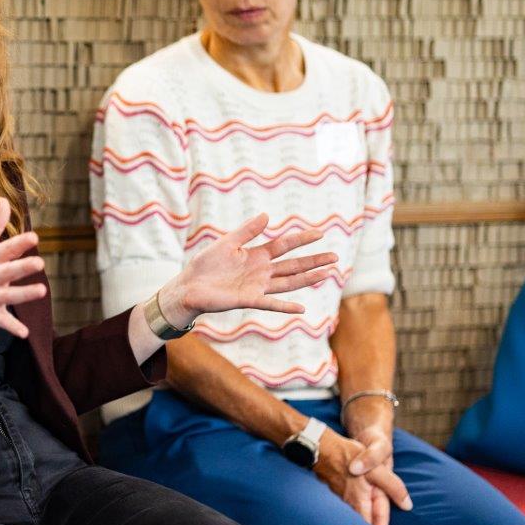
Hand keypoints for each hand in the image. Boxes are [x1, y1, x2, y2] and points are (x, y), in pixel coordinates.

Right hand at [0, 198, 46, 338]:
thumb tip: (4, 200)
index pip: (5, 248)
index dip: (19, 243)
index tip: (33, 237)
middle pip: (8, 271)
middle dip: (23, 267)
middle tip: (39, 262)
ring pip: (9, 296)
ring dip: (25, 294)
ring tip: (41, 291)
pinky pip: (2, 322)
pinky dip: (12, 328)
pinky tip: (24, 333)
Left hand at [158, 213, 337, 328]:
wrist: (189, 286)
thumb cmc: (206, 264)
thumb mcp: (227, 243)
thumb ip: (247, 231)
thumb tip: (267, 216)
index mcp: (256, 255)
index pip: (284, 245)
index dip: (302, 239)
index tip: (320, 233)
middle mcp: (261, 271)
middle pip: (293, 264)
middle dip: (313, 260)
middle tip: (335, 256)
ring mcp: (257, 286)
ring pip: (288, 282)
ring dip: (307, 278)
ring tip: (327, 273)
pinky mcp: (248, 299)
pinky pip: (270, 303)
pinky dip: (285, 306)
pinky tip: (301, 308)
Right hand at [315, 429, 411, 524]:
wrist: (319, 446)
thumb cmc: (348, 456)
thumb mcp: (376, 469)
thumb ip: (393, 487)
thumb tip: (408, 506)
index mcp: (361, 500)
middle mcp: (349, 503)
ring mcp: (338, 499)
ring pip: (351, 518)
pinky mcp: (332, 492)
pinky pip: (342, 510)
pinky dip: (348, 518)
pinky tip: (351, 518)